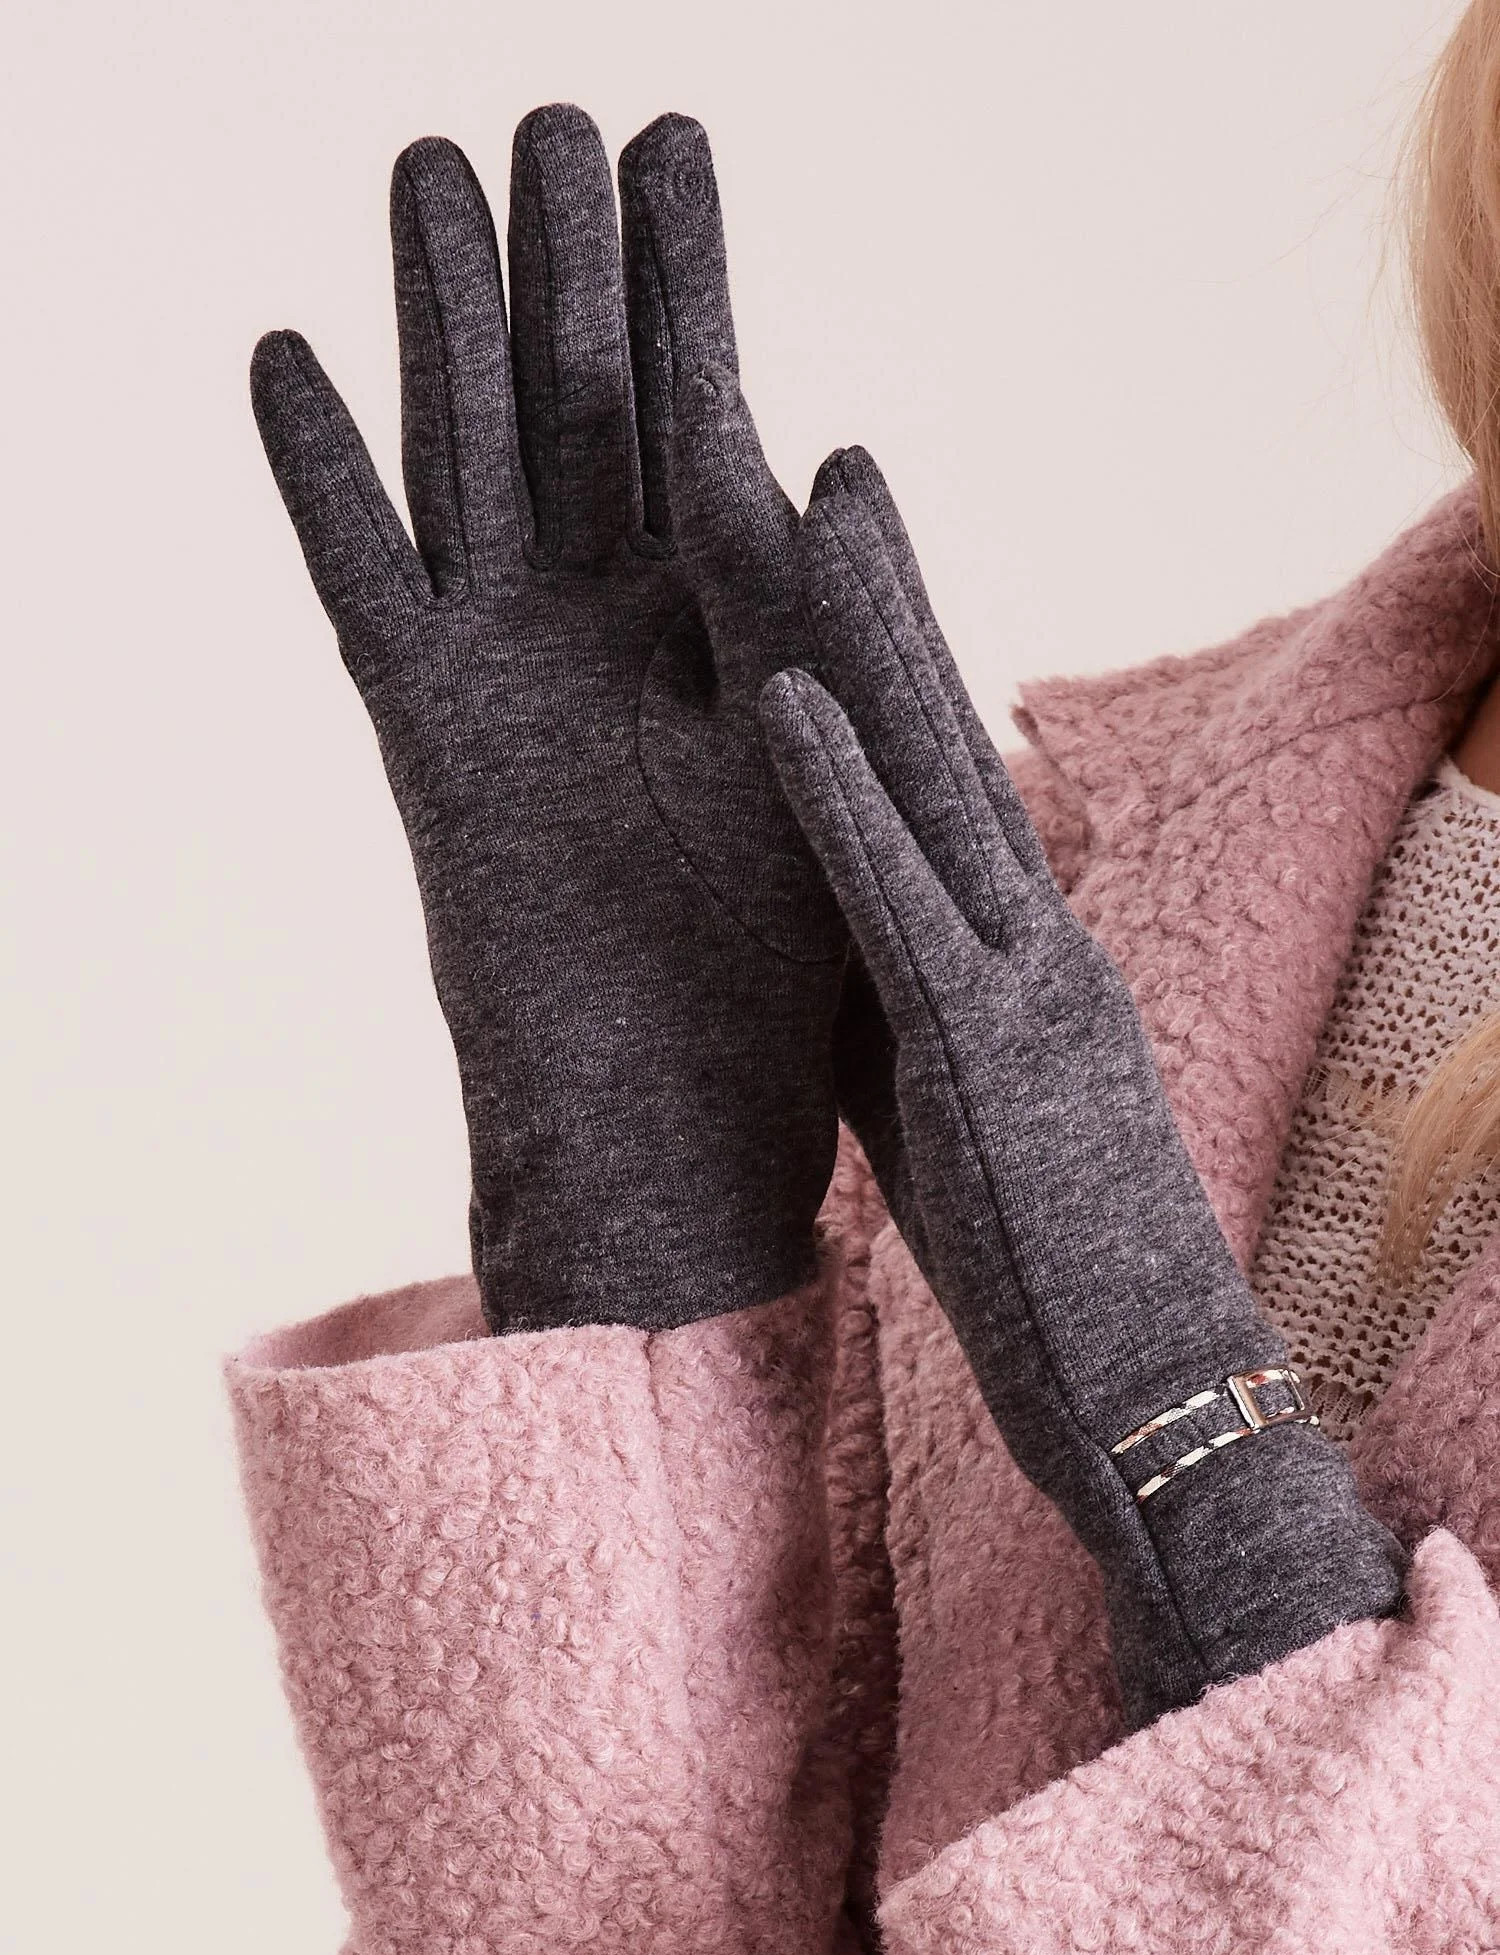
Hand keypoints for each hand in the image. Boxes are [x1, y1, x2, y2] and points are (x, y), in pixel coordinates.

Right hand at [251, 108, 844, 1332]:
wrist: (683, 1121)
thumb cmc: (790, 971)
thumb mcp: (825, 762)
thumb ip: (820, 618)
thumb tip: (837, 458)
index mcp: (724, 634)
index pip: (696, 412)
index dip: (680, 279)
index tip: (672, 139)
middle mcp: (608, 636)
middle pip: (573, 409)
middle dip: (562, 266)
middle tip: (543, 115)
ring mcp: (508, 679)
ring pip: (469, 461)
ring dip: (442, 323)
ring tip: (426, 171)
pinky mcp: (428, 744)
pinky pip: (366, 587)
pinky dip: (324, 482)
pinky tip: (285, 357)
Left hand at [763, 451, 1405, 1725]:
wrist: (1156, 1400)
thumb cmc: (1051, 1267)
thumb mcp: (951, 1111)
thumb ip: (896, 1015)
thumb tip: (822, 946)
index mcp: (1020, 960)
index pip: (941, 786)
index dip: (884, 663)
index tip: (822, 560)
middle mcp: (1034, 940)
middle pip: (944, 734)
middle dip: (879, 592)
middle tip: (818, 454)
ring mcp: (1022, 988)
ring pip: (931, 776)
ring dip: (863, 628)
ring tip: (805, 486)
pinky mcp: (988, 1058)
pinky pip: (899, 906)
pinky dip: (837, 796)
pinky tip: (781, 692)